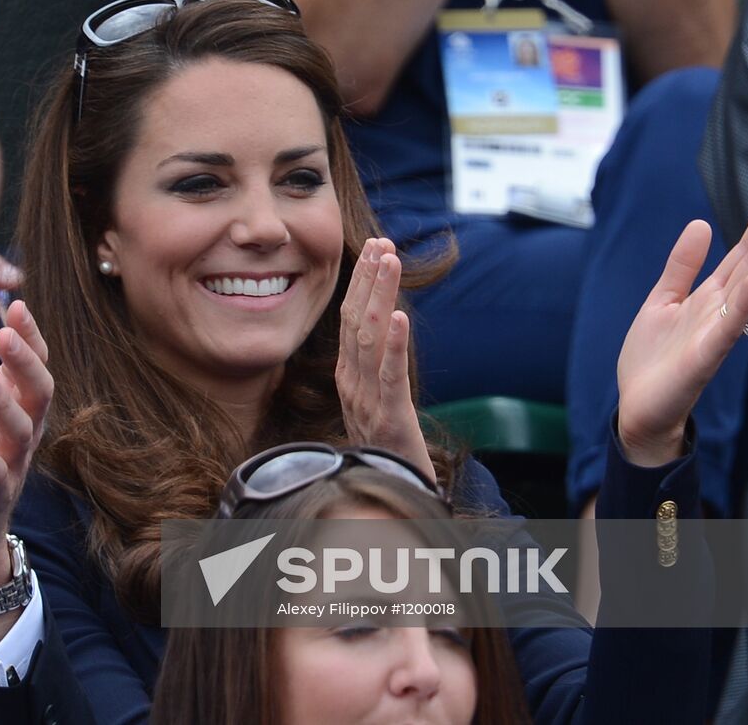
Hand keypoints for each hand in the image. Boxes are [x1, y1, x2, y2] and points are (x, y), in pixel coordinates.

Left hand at [0, 300, 49, 591]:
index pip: (33, 366)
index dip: (29, 339)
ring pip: (20, 433)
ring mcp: (9, 466)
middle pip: (38, 395)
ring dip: (4, 406)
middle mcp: (21, 433)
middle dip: (25, 365)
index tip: (17, 307)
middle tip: (5, 336)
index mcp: (15, 406)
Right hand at [335, 238, 435, 484]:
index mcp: (349, 380)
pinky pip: (388, 378)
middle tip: (381, 241)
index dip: (360, 284)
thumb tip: (381, 337)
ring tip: (389, 260)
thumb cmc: (386, 457)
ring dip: (378, 296)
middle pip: (355, 322)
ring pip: (368, 340)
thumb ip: (374, 377)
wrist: (388, 505)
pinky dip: (392, 345)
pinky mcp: (389, 420)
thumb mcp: (375, 410)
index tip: (372, 250)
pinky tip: (398, 317)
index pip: (349, 322)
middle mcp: (352, 386)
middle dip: (368, 278)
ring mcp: (366, 402)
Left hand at [617, 186, 747, 463]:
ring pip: (746, 289)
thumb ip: (681, 266)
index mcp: (709, 297)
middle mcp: (719, 311)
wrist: (640, 407)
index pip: (740, 254)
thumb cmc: (654, 358)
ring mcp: (716, 332)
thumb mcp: (662, 300)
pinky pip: (728, 326)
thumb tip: (701, 224)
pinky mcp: (706, 355)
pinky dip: (743, 304)